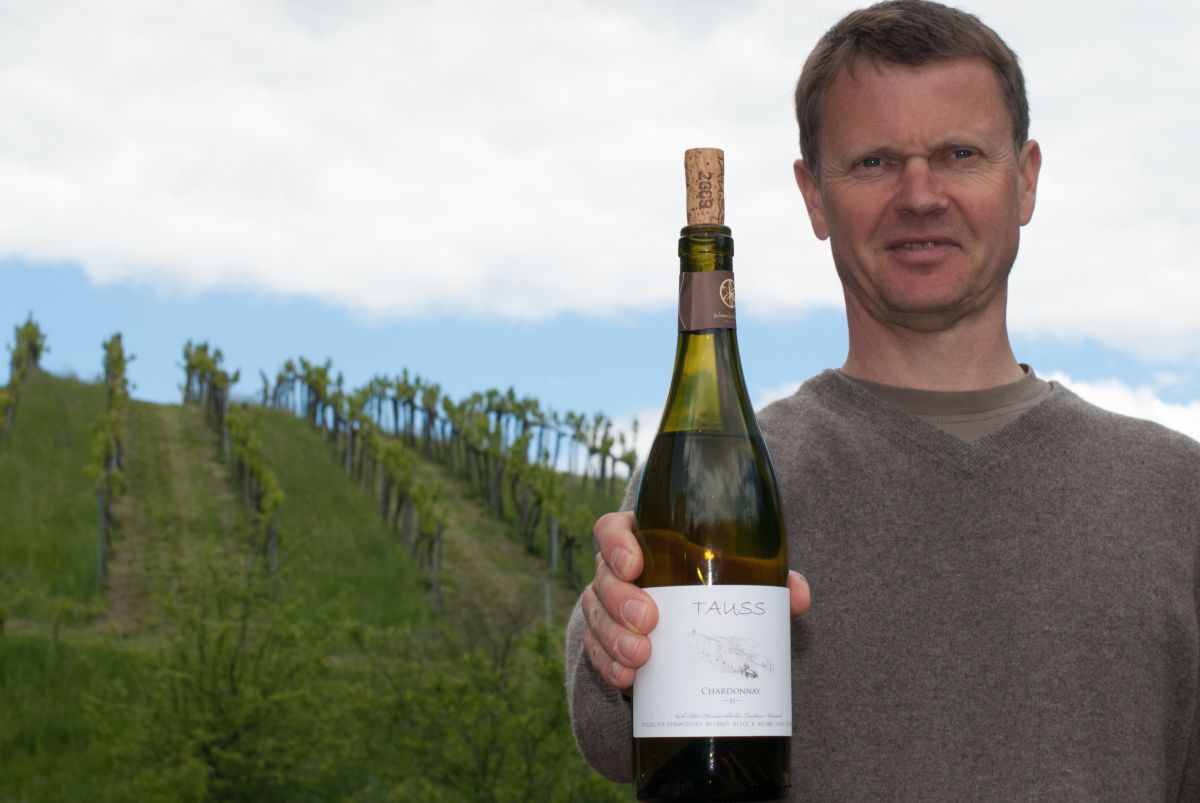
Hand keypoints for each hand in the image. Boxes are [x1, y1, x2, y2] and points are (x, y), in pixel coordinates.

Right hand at [581, 511, 810, 691]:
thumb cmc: (713, 590)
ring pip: (595, 616)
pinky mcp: (604, 643)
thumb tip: (796, 595)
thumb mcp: (738, 580)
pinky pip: (595, 652)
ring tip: (641, 657)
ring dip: (614, 638)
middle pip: (602, 576)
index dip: (616, 543)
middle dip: (620, 600)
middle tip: (649, 620)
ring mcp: (607, 608)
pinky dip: (608, 666)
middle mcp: (617, 572)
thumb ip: (766, 581)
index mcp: (643, 542)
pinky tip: (627, 678)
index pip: (613, 530)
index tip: (635, 564)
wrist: (694, 633)